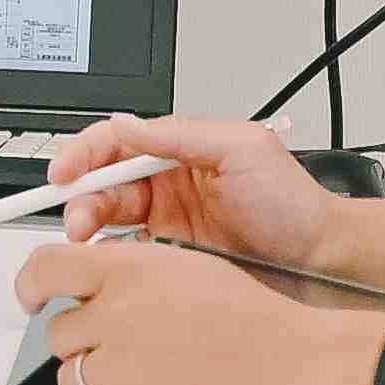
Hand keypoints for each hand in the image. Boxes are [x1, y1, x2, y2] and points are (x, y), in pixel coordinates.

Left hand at [11, 236, 379, 384]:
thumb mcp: (184, 266)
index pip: (44, 267)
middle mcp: (113, 317)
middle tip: (126, 346)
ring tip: (151, 375)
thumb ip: (125, 270)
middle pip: (58, 331)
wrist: (291, 371)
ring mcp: (117, 371)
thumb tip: (82, 275)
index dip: (31, 283)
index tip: (32, 294)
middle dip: (84, 340)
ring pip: (70, 377)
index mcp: (126, 270)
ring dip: (97, 379)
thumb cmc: (249, 321)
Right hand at [46, 111, 343, 272]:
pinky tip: (107, 261)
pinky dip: (109, 254)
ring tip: (85, 240)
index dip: (84, 154)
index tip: (64, 173)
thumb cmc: (292, 202)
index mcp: (181, 146)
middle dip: (80, 195)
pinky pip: (127, 250)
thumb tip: (126, 123)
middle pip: (104, 180)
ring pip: (109, 215)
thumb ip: (179, 134)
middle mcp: (169, 179)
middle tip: (76, 220)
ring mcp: (169, 218)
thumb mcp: (240, 150)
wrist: (320, 258)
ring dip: (89, 224)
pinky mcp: (171, 253)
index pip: (117, 141)